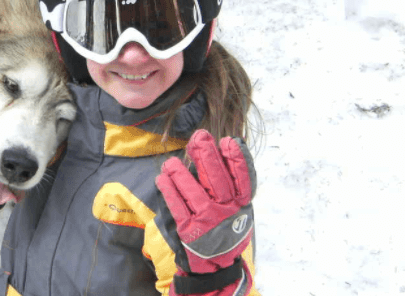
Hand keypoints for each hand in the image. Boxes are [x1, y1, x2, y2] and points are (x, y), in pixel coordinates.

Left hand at [156, 129, 255, 294]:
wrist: (215, 266)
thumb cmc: (226, 229)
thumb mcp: (239, 210)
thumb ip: (235, 185)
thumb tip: (231, 147)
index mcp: (241, 205)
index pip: (243, 180)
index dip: (237, 160)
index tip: (228, 141)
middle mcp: (226, 212)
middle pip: (217, 181)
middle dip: (207, 157)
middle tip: (198, 137)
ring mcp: (207, 222)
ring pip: (194, 193)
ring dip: (181, 173)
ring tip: (171, 161)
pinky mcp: (189, 230)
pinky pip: (177, 207)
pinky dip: (169, 191)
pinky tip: (162, 178)